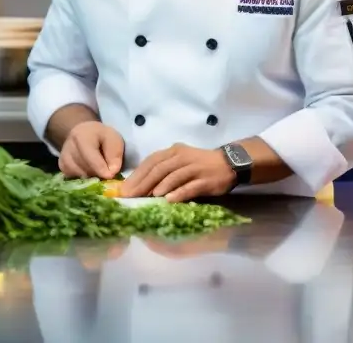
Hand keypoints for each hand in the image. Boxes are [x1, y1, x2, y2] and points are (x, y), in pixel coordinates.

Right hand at [58, 121, 123, 179]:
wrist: (85, 133)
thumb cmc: (102, 136)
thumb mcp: (114, 139)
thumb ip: (115, 154)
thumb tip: (112, 172)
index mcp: (82, 136)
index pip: (91, 158)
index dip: (102, 170)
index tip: (111, 176)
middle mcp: (68, 146)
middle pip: (85, 169)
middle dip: (98, 174)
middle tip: (107, 173)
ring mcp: (63, 157)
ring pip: (79, 176)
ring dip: (91, 176)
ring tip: (98, 169)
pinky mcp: (62, 166)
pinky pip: (74, 178)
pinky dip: (84, 178)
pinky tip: (89, 170)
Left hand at [121, 143, 235, 201]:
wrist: (228, 163)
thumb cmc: (199, 164)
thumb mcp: (180, 161)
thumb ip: (164, 170)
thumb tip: (141, 186)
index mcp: (173, 151)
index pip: (151, 161)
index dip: (137, 174)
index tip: (125, 188)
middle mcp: (181, 157)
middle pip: (159, 169)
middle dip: (143, 183)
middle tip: (131, 197)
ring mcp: (194, 168)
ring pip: (173, 176)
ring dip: (159, 186)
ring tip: (148, 197)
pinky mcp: (204, 180)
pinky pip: (189, 186)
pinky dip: (178, 193)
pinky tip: (169, 200)